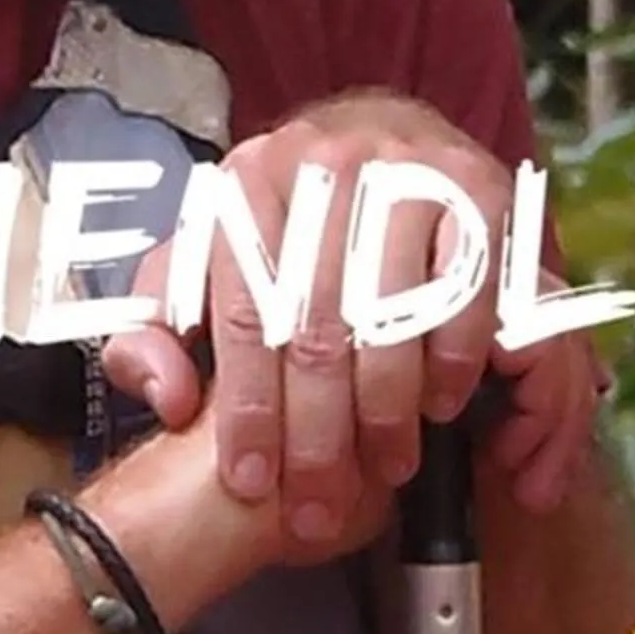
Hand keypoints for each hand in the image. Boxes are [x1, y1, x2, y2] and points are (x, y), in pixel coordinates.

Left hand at [100, 92, 602, 546]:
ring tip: (384, 467)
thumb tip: (168, 396)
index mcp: (243, 186)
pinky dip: (454, 359)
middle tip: (320, 504)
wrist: (382, 129)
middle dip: (319, 435)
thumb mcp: (203, 258)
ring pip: (393, 317)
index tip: (251, 483)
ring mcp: (406, 174)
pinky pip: (468, 294)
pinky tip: (440, 406)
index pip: (243, 317)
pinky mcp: (477, 191)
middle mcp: (323, 168)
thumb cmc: (287, 220)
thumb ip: (157, 324)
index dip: (248, 411)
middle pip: (318, 328)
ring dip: (390, 409)